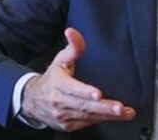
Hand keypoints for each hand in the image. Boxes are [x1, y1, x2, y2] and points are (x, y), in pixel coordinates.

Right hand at [20, 28, 135, 130]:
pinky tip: (115, 117)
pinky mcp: (68, 125)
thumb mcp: (61, 60)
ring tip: (125, 113)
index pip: (72, 89)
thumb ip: (73, 47)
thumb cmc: (52, 78)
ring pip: (87, 117)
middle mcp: (60, 102)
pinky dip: (101, 120)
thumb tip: (72, 32)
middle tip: (119, 108)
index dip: (85, 92)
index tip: (98, 94)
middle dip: (103, 108)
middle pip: (83, 106)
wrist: (33, 100)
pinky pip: (86, 123)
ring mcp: (63, 116)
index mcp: (58, 85)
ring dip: (107, 116)